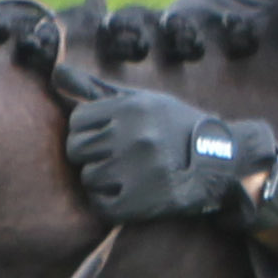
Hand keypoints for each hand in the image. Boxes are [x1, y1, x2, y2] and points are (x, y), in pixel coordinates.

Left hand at [64, 87, 276, 221]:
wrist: (221, 161)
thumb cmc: (176, 127)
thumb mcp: (142, 100)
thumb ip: (97, 88)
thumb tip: (56, 72)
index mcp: (130, 108)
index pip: (77, 121)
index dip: (89, 132)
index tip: (108, 138)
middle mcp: (133, 136)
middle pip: (77, 150)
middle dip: (92, 156)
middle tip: (117, 159)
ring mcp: (137, 170)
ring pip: (88, 178)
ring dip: (103, 181)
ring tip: (128, 176)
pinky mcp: (142, 201)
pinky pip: (101, 205)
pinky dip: (110, 203)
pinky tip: (129, 195)